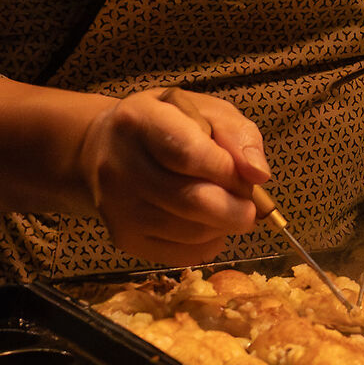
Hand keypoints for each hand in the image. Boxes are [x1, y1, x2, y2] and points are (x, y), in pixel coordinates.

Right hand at [76, 88, 269, 264]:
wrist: (104, 147)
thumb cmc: (165, 123)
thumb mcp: (203, 109)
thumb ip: (237, 134)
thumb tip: (258, 174)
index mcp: (139, 121)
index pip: (189, 155)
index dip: (229, 171)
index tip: (246, 174)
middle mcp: (120, 166)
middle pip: (192, 201)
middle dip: (236, 207)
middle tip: (248, 203)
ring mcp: (118, 207)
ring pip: (191, 232)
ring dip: (224, 226)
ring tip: (227, 208)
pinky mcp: (124, 238)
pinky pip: (181, 255)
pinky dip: (208, 244)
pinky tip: (208, 224)